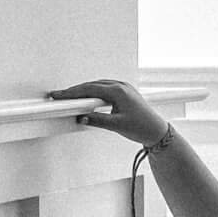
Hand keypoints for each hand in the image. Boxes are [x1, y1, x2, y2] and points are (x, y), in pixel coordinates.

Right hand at [50, 77, 168, 145]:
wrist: (157, 131)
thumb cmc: (142, 127)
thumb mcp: (116, 125)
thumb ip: (97, 120)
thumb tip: (81, 117)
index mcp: (118, 91)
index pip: (89, 89)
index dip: (72, 93)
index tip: (60, 96)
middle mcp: (121, 86)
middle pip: (92, 85)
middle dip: (75, 91)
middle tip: (60, 96)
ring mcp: (123, 88)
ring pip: (98, 85)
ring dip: (84, 90)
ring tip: (70, 97)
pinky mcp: (125, 93)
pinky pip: (105, 88)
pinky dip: (93, 92)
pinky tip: (87, 97)